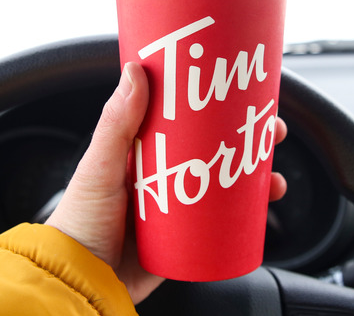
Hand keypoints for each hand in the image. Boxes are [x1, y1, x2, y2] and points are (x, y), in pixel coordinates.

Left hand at [46, 62, 286, 302]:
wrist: (83, 282)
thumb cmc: (80, 223)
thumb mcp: (99, 167)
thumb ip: (115, 124)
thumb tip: (136, 72)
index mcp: (142, 151)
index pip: (184, 117)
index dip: (215, 103)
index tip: (240, 89)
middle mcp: (164, 175)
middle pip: (215, 148)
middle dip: (248, 138)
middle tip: (272, 130)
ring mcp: (179, 207)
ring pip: (226, 184)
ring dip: (255, 177)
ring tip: (273, 177)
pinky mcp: (188, 238)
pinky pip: (224, 222)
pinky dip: (248, 214)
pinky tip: (262, 207)